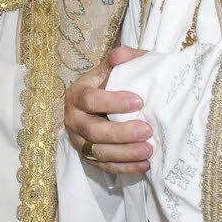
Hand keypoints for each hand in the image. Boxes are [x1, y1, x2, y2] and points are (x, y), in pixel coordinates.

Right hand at [62, 45, 152, 174]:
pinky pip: (104, 167)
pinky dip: (125, 168)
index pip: (90, 99)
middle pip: (93, 130)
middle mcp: (73, 120)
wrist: (90, 106)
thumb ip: (117, 60)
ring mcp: (78, 141)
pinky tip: (144, 164)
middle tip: (146, 130)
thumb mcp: (105, 71)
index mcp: (76, 95)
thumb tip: (130, 53)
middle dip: (121, 133)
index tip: (139, 101)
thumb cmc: (102, 86)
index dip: (113, 101)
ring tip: (149, 150)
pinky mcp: (87, 157)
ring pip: (99, 152)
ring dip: (125, 153)